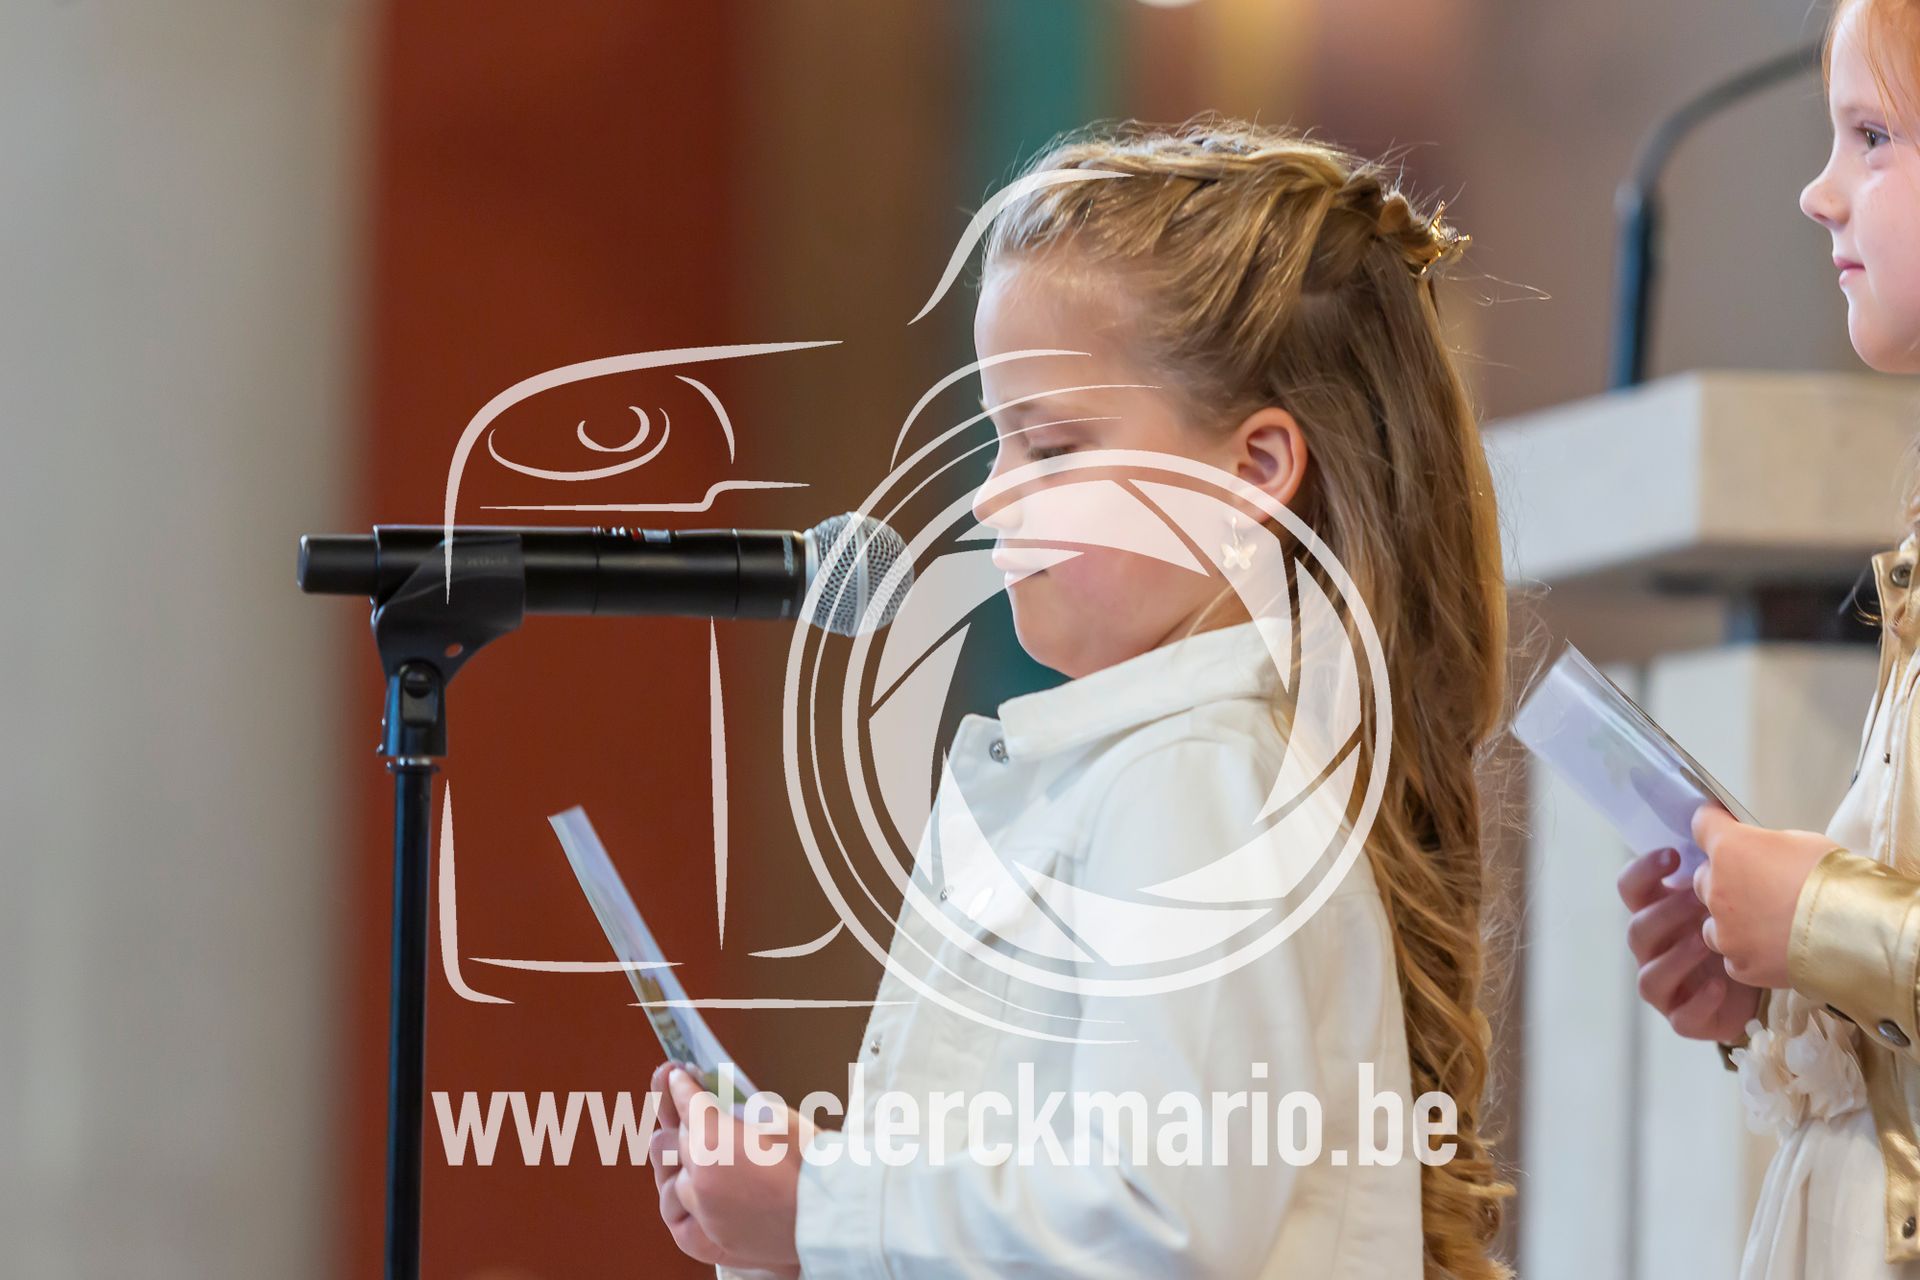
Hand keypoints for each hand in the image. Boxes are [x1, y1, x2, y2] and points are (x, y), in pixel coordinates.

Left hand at [649, 1060, 804, 1276]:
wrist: (832, 1215)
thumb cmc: (812, 1163)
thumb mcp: (775, 1117)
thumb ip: (736, 1106)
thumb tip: (718, 1098)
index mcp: (713, 1140)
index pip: (687, 1103)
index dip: (682, 1085)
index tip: (679, 1076)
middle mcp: (698, 1177)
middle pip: (679, 1139)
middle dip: (684, 1120)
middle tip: (685, 1104)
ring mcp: (702, 1212)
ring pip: (676, 1177)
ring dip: (684, 1160)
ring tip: (692, 1145)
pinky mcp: (708, 1238)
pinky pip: (683, 1213)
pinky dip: (688, 1195)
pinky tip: (697, 1182)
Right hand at [1618, 845, 1761, 1041]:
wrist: (1770, 979)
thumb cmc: (1749, 926)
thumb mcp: (1736, 890)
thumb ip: (1719, 860)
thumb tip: (1712, 811)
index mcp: (1660, 912)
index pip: (1632, 889)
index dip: (1644, 871)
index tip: (1672, 855)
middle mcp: (1655, 949)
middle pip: (1637, 930)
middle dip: (1667, 913)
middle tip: (1701, 900)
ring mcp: (1667, 986)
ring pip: (1650, 975)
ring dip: (1677, 956)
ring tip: (1708, 941)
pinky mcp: (1686, 1019)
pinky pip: (1681, 1016)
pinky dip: (1700, 999)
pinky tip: (1723, 982)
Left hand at [1691, 803, 1837, 990]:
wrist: (1858, 931)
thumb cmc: (1835, 879)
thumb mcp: (1800, 842)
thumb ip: (1765, 846)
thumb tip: (1759, 852)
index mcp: (1729, 850)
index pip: (1702, 825)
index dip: (1714, 825)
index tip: (1720, 826)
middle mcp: (1716, 889)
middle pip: (1704, 878)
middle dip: (1724, 879)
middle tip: (1757, 885)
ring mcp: (1725, 931)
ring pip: (1712, 922)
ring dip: (1731, 920)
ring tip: (1767, 923)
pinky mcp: (1741, 964)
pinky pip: (1732, 956)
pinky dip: (1747, 952)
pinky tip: (1773, 949)